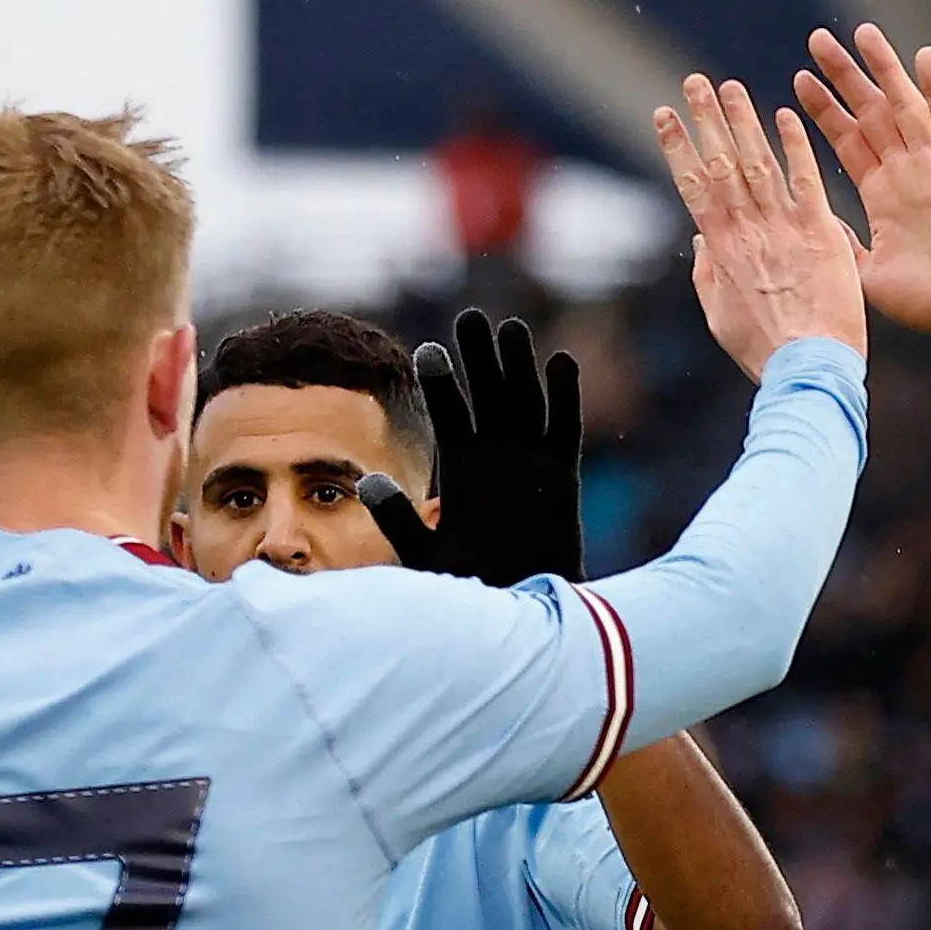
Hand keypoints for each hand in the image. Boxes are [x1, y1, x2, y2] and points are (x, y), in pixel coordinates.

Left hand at [361, 310, 584, 585]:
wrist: (524, 613)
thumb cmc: (474, 588)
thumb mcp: (426, 553)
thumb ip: (398, 516)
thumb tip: (366, 479)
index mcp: (462, 472)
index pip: (451, 415)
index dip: (442, 384)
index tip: (429, 351)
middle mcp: (496, 459)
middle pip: (488, 395)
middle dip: (480, 358)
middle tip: (471, 316)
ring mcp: (530, 462)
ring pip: (525, 401)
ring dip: (519, 365)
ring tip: (512, 328)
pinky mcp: (563, 474)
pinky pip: (564, 427)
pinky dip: (564, 396)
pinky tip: (560, 361)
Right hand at [653, 73, 867, 381]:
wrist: (808, 371)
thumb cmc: (766, 352)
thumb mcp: (722, 317)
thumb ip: (709, 274)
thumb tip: (703, 240)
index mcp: (721, 250)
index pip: (693, 186)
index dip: (678, 147)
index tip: (664, 114)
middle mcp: (747, 232)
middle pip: (722, 164)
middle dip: (706, 120)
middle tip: (695, 81)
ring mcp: (783, 229)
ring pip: (760, 163)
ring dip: (744, 121)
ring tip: (732, 87)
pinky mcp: (821, 234)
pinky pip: (807, 181)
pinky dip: (796, 147)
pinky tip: (786, 115)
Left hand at [795, 24, 930, 341]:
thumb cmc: (926, 302)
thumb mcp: (864, 271)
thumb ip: (840, 243)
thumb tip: (808, 224)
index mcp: (882, 194)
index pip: (847, 140)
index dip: (824, 110)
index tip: (798, 80)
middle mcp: (906, 172)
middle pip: (870, 112)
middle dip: (844, 76)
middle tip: (817, 40)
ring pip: (904, 106)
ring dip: (883, 69)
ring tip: (860, 32)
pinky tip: (924, 57)